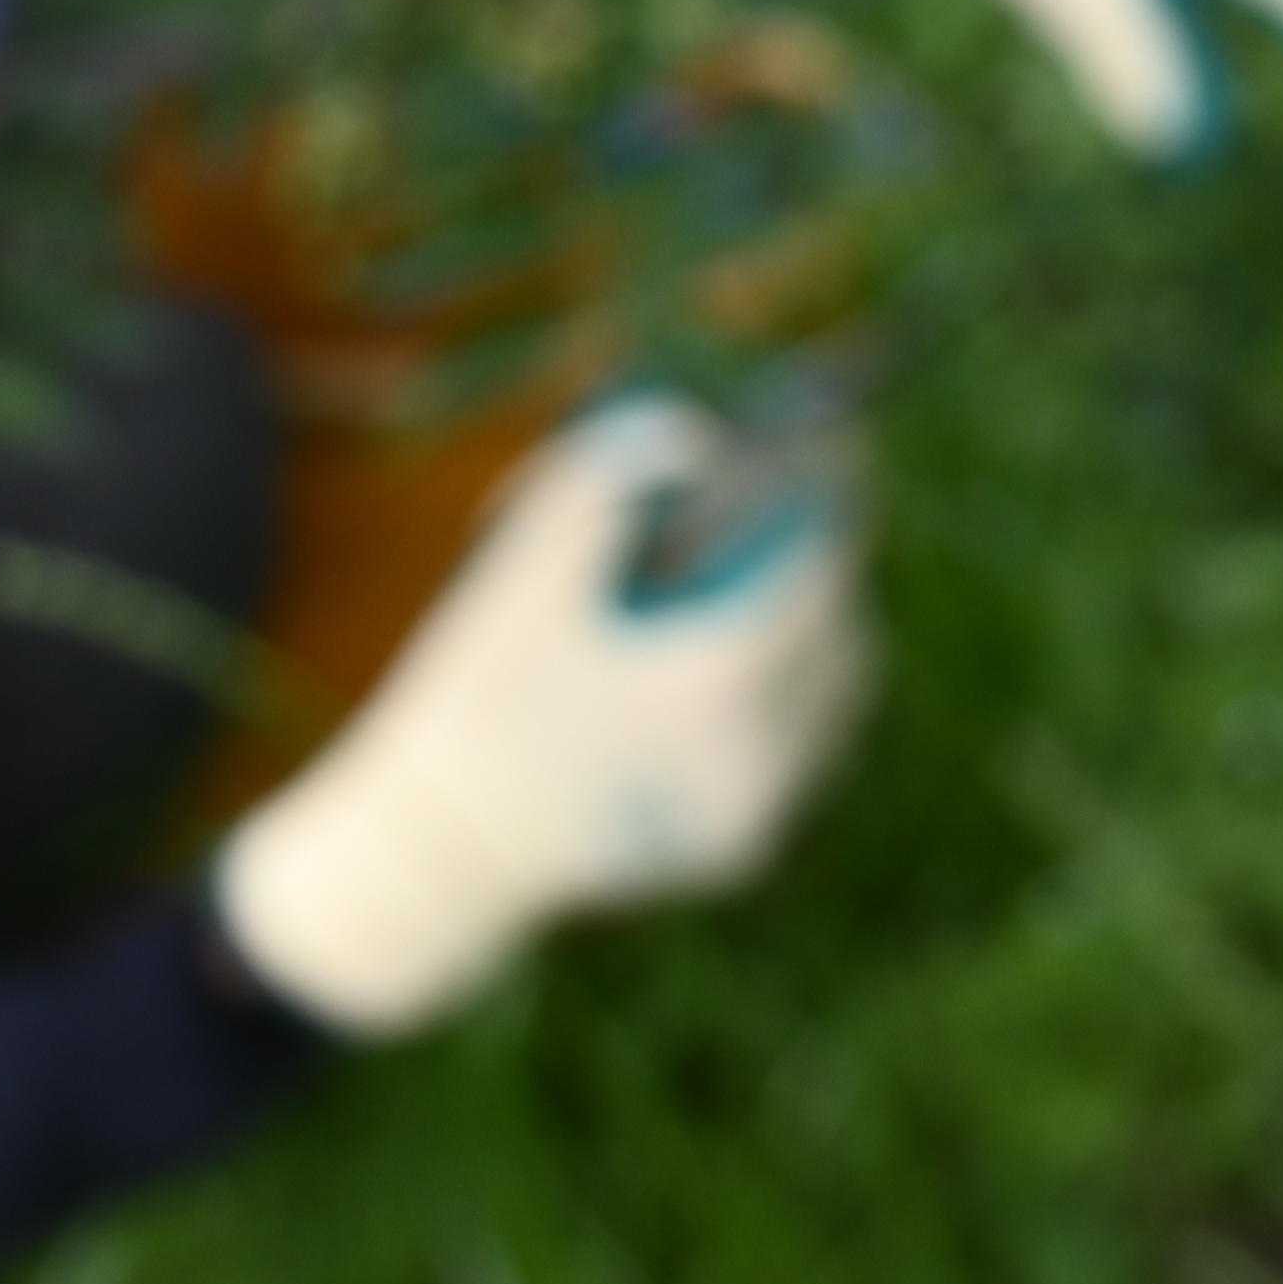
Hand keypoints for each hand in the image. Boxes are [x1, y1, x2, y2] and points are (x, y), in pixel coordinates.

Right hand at [210, 394, 866, 1037]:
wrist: (441, 850)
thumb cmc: (476, 703)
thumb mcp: (523, 579)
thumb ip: (601, 487)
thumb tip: (684, 433)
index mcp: (712, 683)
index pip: (816, 574)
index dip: (829, 504)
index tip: (828, 452)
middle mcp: (755, 755)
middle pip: (841, 637)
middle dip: (826, 572)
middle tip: (803, 518)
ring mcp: (754, 811)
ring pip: (834, 701)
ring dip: (818, 638)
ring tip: (779, 589)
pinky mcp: (741, 849)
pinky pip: (802, 755)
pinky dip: (793, 702)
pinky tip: (753, 667)